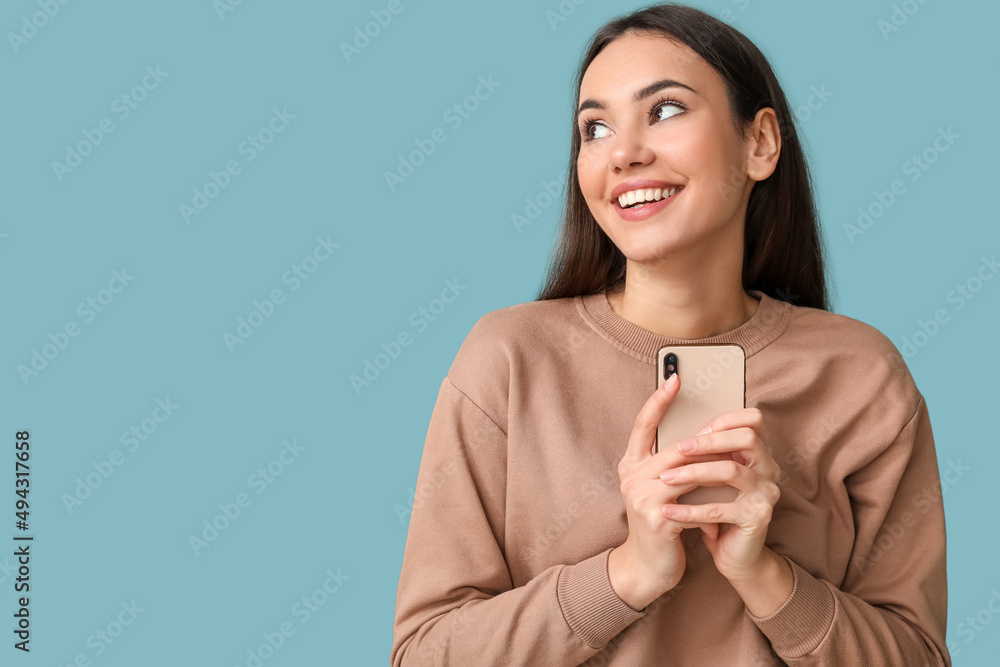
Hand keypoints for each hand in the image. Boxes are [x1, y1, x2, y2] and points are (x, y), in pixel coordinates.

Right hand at [609, 373, 732, 609]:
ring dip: (715, 462)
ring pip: (686, 469)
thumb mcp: (662, 488)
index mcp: (631, 465)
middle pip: (672, 445)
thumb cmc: (662, 523)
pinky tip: (735, 487)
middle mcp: (631, 477)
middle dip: (703, 434)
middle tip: (729, 420)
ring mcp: (642, 498)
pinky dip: (716, 491)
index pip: (642, 425)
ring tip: (740, 453)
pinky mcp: (658, 518)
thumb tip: (705, 434)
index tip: (675, 378)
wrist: (649, 568)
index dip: (658, 401)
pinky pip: (694, 497)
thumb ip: (673, 463)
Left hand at [657, 407, 782, 583]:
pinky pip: (719, 509)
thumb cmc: (719, 510)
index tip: (695, 428)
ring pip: (731, 471)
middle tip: (678, 448)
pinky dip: (690, 510)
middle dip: (709, 442)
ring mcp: (766, 493)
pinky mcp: (757, 518)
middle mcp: (769, 469)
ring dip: (694, 472)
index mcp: (759, 454)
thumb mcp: (712, 479)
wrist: (736, 556)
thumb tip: (673, 430)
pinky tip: (668, 511)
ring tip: (665, 478)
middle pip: (746, 438)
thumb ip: (705, 456)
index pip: (753, 420)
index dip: (725, 419)